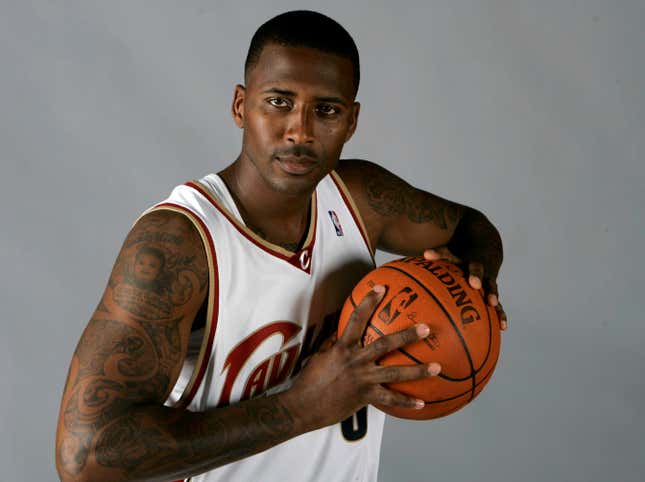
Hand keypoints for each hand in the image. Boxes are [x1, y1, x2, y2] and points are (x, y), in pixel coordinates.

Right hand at [285, 286, 440, 429]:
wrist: (303, 407)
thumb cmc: (309, 380)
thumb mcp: (320, 355)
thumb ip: (334, 342)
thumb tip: (342, 328)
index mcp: (343, 347)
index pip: (357, 319)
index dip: (369, 302)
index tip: (382, 288)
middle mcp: (356, 361)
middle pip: (386, 345)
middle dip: (407, 335)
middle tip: (426, 328)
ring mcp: (362, 380)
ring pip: (395, 373)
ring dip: (418, 371)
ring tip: (438, 367)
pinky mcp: (365, 398)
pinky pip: (390, 400)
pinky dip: (406, 402)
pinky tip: (422, 403)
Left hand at [424, 246, 507, 329]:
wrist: (485, 250)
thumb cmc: (461, 254)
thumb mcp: (452, 251)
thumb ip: (440, 254)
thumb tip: (425, 255)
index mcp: (473, 263)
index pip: (472, 267)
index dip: (473, 274)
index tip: (474, 284)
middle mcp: (484, 273)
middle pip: (485, 279)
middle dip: (484, 287)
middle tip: (478, 289)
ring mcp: (489, 283)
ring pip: (493, 291)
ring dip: (493, 299)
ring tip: (493, 307)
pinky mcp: (491, 293)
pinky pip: (498, 305)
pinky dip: (500, 315)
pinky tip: (502, 327)